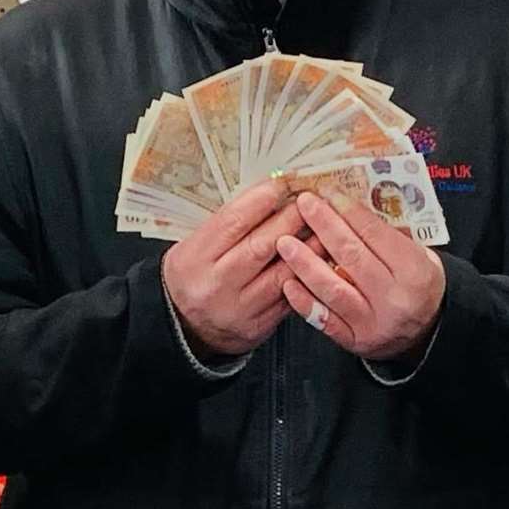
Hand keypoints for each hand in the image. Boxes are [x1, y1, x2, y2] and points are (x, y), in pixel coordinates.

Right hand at [161, 179, 305, 357]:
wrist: (184, 325)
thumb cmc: (194, 275)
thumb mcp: (196, 244)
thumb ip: (230, 224)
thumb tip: (271, 195)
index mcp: (195, 257)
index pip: (233, 221)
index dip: (263, 198)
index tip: (283, 183)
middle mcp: (216, 283)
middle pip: (262, 245)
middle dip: (292, 219)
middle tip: (311, 202)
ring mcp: (239, 308)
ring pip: (282, 274)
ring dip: (309, 248)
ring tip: (324, 228)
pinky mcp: (258, 325)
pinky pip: (290, 298)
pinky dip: (307, 276)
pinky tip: (320, 260)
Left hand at [275, 192, 444, 362]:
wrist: (425, 333)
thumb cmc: (418, 287)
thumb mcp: (420, 256)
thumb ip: (390, 234)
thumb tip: (351, 205)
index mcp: (414, 271)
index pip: (376, 234)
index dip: (349, 210)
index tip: (328, 192)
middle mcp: (394, 298)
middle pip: (352, 255)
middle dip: (324, 226)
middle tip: (304, 205)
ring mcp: (373, 322)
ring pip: (333, 289)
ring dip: (305, 263)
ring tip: (285, 242)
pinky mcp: (354, 340)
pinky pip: (324, 320)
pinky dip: (304, 301)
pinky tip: (288, 282)